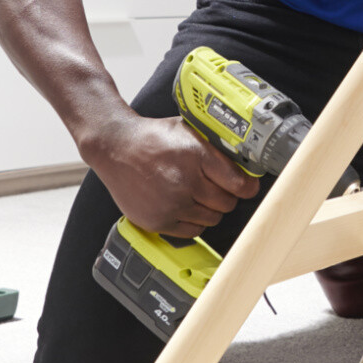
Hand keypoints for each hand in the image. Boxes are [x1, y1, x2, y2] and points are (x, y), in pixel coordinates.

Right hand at [87, 114, 259, 238]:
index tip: (248, 186)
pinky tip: (185, 206)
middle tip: (217, 187)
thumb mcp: (189, 130)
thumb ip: (216, 148)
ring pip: (212, 219)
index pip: (239, 184)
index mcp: (196, 155)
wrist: (114, 147)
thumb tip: (246, 162)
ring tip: (197, 194)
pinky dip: (193, 221)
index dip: (248, 186)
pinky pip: (192, 231)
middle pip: (227, 203)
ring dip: (210, 209)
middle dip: (226, 196)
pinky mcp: (157, 221)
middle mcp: (185, 182)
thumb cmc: (153, 138)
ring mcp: (170, 204)